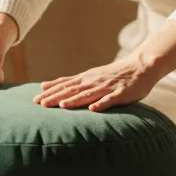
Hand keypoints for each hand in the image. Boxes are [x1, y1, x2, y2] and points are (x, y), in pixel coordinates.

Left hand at [33, 53, 162, 111]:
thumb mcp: (89, 76)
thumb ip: (70, 82)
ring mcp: (107, 87)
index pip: (64, 85)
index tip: (35, 100)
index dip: (50, 92)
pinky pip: (110, 99)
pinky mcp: (121, 93)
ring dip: (75, 100)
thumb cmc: (114, 74)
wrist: (140, 67)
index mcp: (85, 79)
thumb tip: (47, 86)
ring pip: (88, 94)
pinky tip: (93, 109)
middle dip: (57, 97)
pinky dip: (101, 103)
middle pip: (72, 90)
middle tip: (41, 104)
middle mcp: (93, 82)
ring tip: (62, 105)